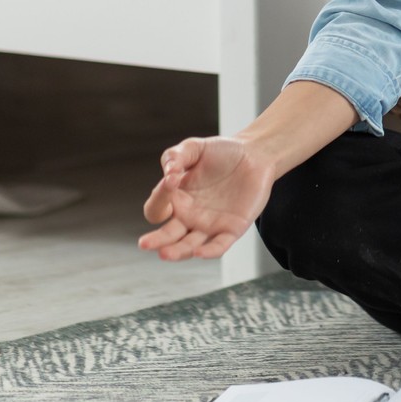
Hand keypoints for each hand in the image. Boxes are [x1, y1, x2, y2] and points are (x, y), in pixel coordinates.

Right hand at [138, 136, 274, 260]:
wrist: (256, 155)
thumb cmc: (222, 152)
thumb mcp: (194, 147)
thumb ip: (175, 156)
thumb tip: (168, 172)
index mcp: (176, 198)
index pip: (156, 208)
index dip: (160, 196)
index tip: (172, 178)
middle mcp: (188, 216)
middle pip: (167, 235)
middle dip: (156, 241)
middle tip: (144, 244)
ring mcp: (209, 225)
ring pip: (189, 246)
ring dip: (178, 252)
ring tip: (165, 254)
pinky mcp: (232, 229)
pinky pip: (218, 246)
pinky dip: (209, 251)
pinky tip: (199, 253)